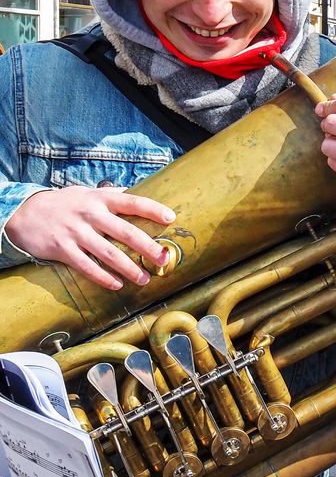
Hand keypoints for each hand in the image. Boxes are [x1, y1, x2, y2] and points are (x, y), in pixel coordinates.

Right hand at [5, 186, 174, 290]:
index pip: (131, 202)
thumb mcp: (86, 193)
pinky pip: (86, 266)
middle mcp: (90, 214)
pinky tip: (117, 285)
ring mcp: (75, 232)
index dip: (152, 209)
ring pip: (108, 253)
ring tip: (144, 279)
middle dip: (147, 247)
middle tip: (163, 259)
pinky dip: (103, 277)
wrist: (24, 213)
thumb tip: (135, 191)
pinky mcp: (62, 249)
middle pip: (125, 232)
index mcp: (100, 199)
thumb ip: (111, 195)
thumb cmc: (64, 204)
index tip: (171, 218)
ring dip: (129, 268)